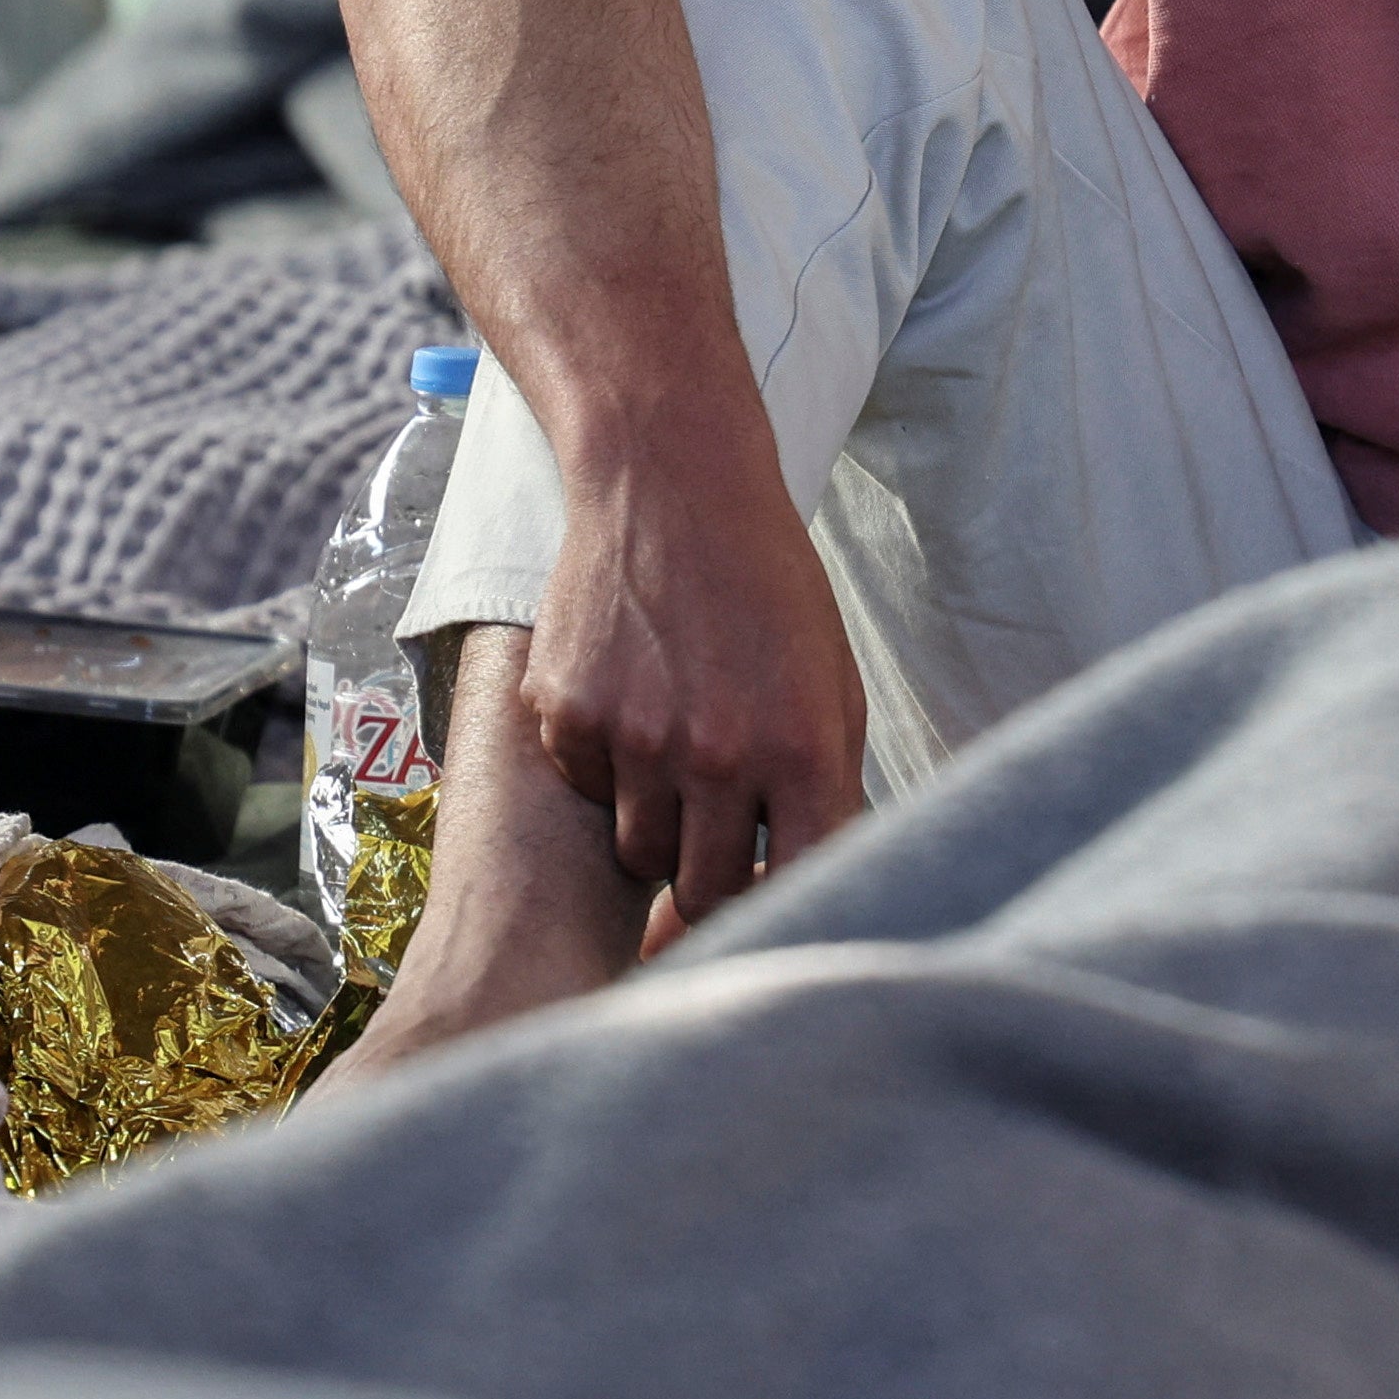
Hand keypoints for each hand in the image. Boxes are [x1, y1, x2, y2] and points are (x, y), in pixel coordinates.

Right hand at [516, 430, 870, 943]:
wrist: (675, 487)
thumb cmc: (769, 590)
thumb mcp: (831, 683)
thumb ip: (825, 788)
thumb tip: (799, 886)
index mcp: (800, 747)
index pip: (794, 885)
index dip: (777, 911)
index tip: (764, 908)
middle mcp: (717, 752)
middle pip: (704, 889)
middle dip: (712, 876)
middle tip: (714, 831)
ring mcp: (634, 736)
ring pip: (640, 852)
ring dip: (658, 824)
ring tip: (676, 748)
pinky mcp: (566, 714)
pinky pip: (587, 791)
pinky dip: (605, 770)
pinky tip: (630, 701)